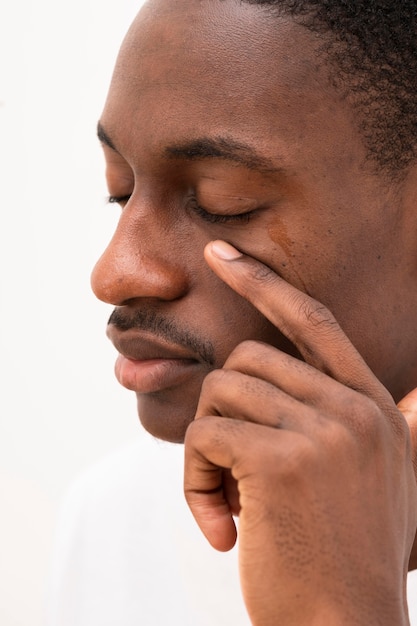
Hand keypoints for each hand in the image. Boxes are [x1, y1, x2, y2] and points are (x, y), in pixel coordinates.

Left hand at [184, 240, 416, 625]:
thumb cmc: (346, 557)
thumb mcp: (377, 481)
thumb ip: (375, 426)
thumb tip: (413, 393)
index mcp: (373, 407)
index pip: (313, 321)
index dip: (263, 283)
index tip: (220, 254)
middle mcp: (355, 409)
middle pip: (248, 361)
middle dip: (223, 414)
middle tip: (229, 475)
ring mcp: (323, 431)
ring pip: (220, 394)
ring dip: (205, 452)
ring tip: (228, 504)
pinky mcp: (282, 460)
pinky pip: (204, 436)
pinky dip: (193, 480)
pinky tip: (221, 528)